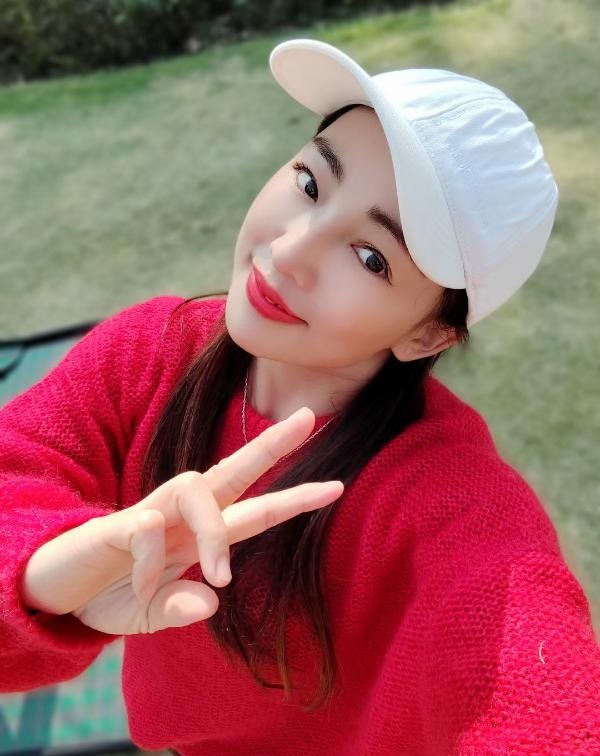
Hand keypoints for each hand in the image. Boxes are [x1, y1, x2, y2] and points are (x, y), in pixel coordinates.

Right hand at [21, 407, 342, 634]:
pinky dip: (147, 563)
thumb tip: (212, 602)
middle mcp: (181, 515)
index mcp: (198, 536)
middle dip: (270, 446)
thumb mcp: (150, 614)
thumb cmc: (109, 595)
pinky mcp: (117, 523)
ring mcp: (151, 513)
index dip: (294, 500)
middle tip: (308, 417)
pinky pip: (144, 530)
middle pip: (232, 470)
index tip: (336, 486)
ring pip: (195, 489)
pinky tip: (137, 582)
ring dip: (214, 534)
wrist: (56, 592)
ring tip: (217, 574)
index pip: (255, 511)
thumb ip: (179, 608)